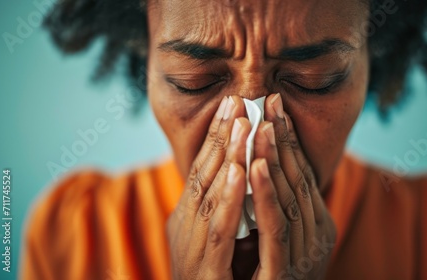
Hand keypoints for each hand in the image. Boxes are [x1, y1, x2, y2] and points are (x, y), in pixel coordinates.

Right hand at [166, 95, 252, 278]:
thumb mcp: (216, 242)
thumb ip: (223, 213)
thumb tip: (241, 179)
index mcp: (188, 221)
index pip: (203, 172)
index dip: (217, 139)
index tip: (232, 107)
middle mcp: (184, 230)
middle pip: (204, 176)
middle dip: (221, 138)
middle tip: (237, 101)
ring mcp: (191, 250)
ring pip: (210, 195)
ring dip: (226, 157)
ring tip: (242, 123)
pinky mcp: (205, 272)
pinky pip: (218, 229)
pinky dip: (228, 197)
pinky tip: (238, 169)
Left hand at [249, 93, 336, 278]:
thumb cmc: (262, 279)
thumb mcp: (274, 237)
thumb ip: (275, 206)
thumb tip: (262, 166)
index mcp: (315, 227)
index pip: (301, 175)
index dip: (288, 140)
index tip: (273, 106)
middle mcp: (316, 239)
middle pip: (298, 180)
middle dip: (283, 139)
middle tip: (269, 101)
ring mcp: (303, 257)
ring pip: (288, 199)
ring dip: (275, 159)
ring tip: (262, 123)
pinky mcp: (283, 273)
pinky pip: (275, 227)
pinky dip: (265, 194)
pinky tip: (254, 166)